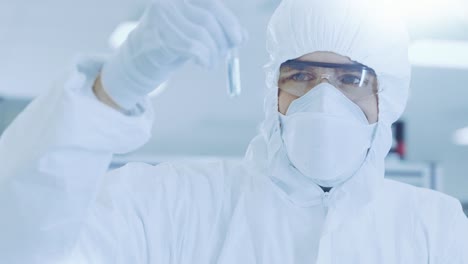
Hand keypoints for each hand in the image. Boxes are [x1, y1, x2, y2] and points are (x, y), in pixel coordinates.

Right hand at [100, 0, 246, 108]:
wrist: (139, 59)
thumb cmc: (171, 43)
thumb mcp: (195, 31)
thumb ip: (216, 29)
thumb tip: (242, 37)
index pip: (211, 4)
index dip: (229, 22)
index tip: (240, 40)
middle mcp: (169, 2)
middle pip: (208, 19)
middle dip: (223, 41)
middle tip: (225, 56)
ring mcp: (162, 18)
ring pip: (201, 35)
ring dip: (214, 53)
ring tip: (212, 63)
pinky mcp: (159, 36)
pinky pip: (192, 47)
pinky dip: (205, 58)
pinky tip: (204, 64)